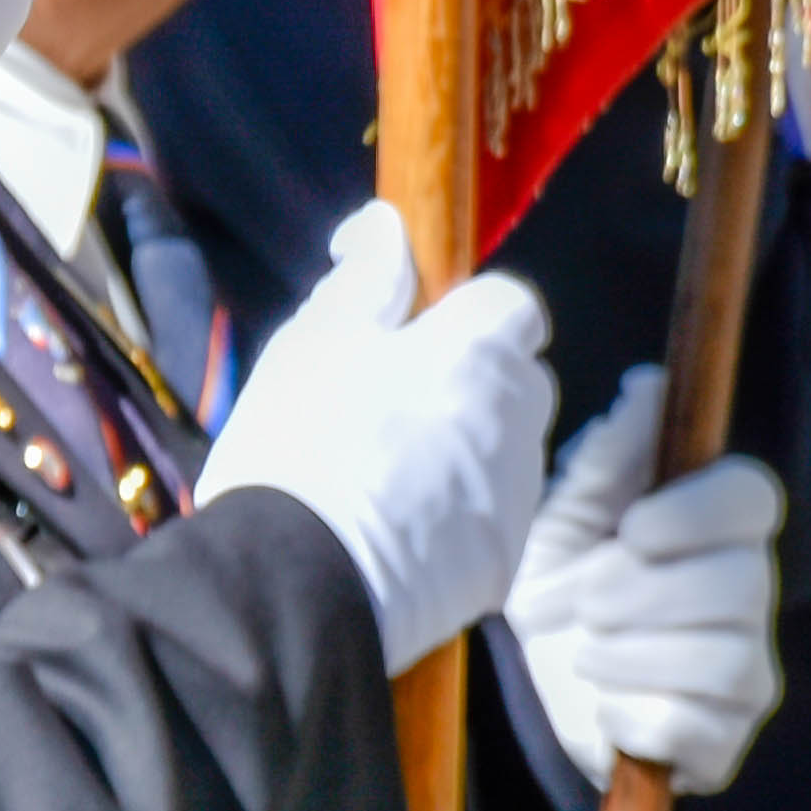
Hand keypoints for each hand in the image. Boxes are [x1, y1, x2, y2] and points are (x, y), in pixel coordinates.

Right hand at [192, 203, 555, 674]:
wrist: (293, 585)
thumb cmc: (298, 445)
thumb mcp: (316, 338)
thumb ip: (366, 275)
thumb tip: (385, 224)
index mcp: (476, 351)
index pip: (513, 303)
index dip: (466, 310)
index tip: (414, 329)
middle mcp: (517, 420)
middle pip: (517, 378)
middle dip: (472, 378)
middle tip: (391, 399)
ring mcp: (516, 498)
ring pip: (508, 449)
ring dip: (467, 446)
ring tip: (386, 469)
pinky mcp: (502, 566)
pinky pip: (493, 518)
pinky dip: (459, 513)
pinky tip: (397, 526)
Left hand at [510, 369, 787, 795]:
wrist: (531, 675)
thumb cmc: (559, 575)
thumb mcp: (564, 511)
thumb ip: (608, 456)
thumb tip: (648, 387)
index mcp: (717, 527)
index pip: (756, 497)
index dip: (699, 511)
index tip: (633, 526)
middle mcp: (750, 595)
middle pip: (740, 584)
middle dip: (641, 593)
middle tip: (586, 601)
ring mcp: (746, 673)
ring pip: (723, 660)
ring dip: (629, 656)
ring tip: (589, 654)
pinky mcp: (723, 742)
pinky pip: (698, 730)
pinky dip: (633, 717)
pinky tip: (607, 707)